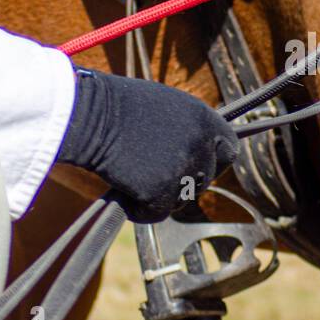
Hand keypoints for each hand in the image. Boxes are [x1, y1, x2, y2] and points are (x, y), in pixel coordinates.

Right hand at [55, 69, 238, 221]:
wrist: (90, 115)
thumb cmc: (121, 106)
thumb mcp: (168, 106)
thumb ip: (189, 128)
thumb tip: (201, 150)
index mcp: (206, 120)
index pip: (229, 151)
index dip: (214, 162)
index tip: (199, 166)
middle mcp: (200, 145)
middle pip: (204, 180)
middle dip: (183, 182)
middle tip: (154, 172)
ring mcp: (182, 170)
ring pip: (180, 200)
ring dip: (160, 195)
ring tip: (134, 175)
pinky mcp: (160, 192)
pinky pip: (156, 214)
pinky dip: (139, 210)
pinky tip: (125, 192)